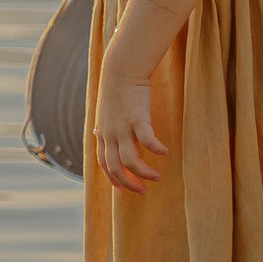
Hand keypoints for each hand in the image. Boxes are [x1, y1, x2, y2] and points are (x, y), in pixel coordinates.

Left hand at [91, 77, 168, 194]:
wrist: (121, 69)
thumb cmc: (117, 90)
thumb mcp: (105, 112)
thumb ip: (105, 126)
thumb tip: (98, 134)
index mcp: (103, 134)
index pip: (104, 164)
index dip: (113, 180)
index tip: (124, 192)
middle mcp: (110, 134)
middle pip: (116, 168)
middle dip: (129, 184)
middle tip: (144, 191)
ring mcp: (122, 127)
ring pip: (130, 160)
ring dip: (144, 173)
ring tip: (157, 177)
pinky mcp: (137, 118)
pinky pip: (147, 140)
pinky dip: (155, 149)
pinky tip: (164, 152)